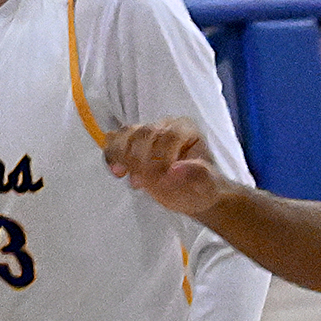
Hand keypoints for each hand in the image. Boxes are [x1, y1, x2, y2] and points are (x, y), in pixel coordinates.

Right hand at [105, 121, 233, 219]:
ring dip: (121, 156)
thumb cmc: (202, 187)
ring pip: (126, 134)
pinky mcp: (132, 144)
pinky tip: (117, 171)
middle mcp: (165, 126)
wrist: (193, 194)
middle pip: (144, 133)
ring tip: (125, 175)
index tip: (163, 180)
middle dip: (140, 160)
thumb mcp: (209, 185)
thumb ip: (197, 175)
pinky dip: (112, 156)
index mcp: (186, 130)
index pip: (169, 135)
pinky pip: (115, 141)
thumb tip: (176, 170)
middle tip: (144, 182)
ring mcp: (147, 134)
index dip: (162, 158)